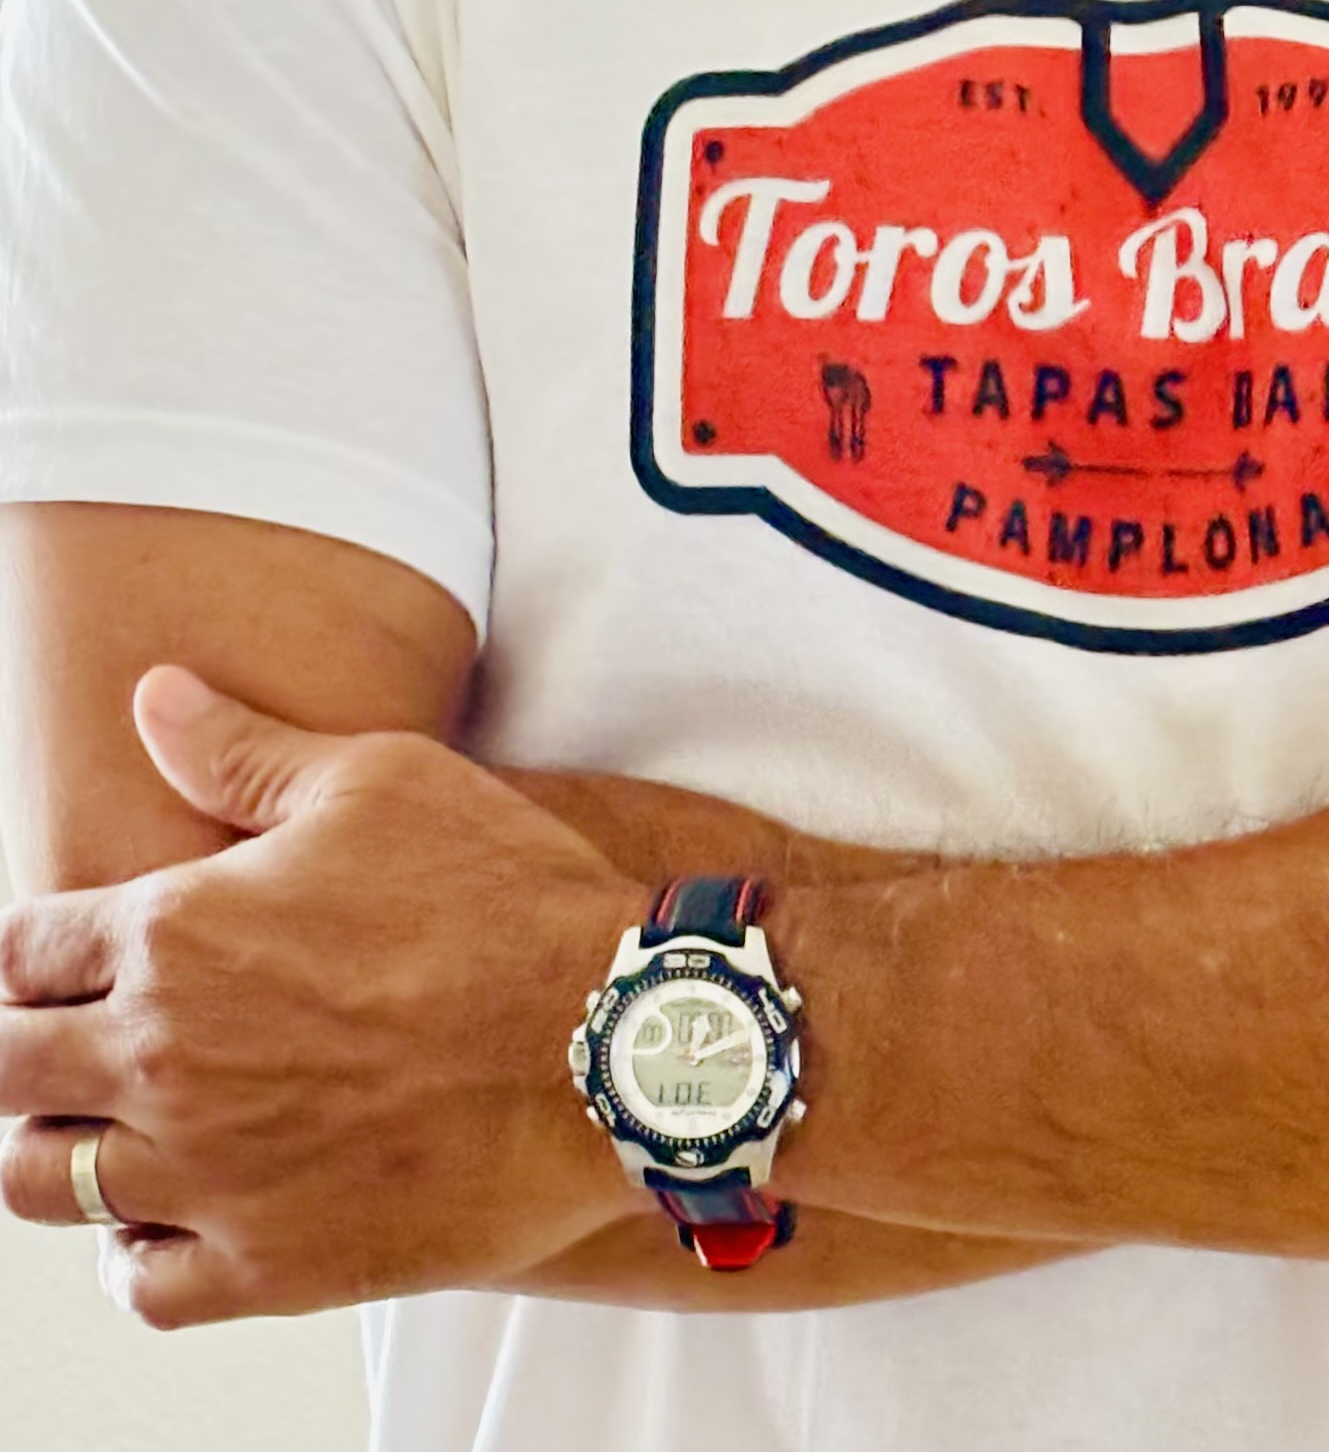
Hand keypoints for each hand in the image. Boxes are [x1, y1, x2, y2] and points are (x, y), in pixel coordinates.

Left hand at [0, 667, 646, 1325]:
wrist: (617, 1040)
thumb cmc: (511, 898)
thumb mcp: (386, 783)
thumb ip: (248, 751)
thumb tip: (153, 697)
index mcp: (176, 934)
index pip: (24, 950)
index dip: (45, 948)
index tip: (83, 953)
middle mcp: (164, 1059)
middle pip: (6, 1070)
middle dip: (28, 1044)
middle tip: (89, 1036)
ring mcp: (209, 1173)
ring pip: (45, 1183)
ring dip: (65, 1145)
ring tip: (128, 1121)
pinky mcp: (269, 1263)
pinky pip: (141, 1282)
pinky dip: (141, 1247)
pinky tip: (187, 1205)